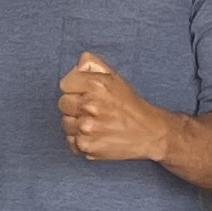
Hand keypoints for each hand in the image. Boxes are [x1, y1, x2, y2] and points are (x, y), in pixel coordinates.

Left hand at [56, 53, 174, 164]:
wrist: (148, 133)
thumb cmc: (130, 105)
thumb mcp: (115, 77)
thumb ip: (93, 64)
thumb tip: (77, 65)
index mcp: (96, 85)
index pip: (65, 84)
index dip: (75, 88)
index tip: (85, 94)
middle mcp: (90, 106)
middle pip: (62, 103)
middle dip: (75, 105)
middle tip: (93, 110)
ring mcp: (87, 128)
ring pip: (65, 123)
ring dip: (77, 123)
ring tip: (95, 123)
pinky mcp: (86, 146)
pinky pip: (70, 140)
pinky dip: (80, 140)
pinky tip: (95, 135)